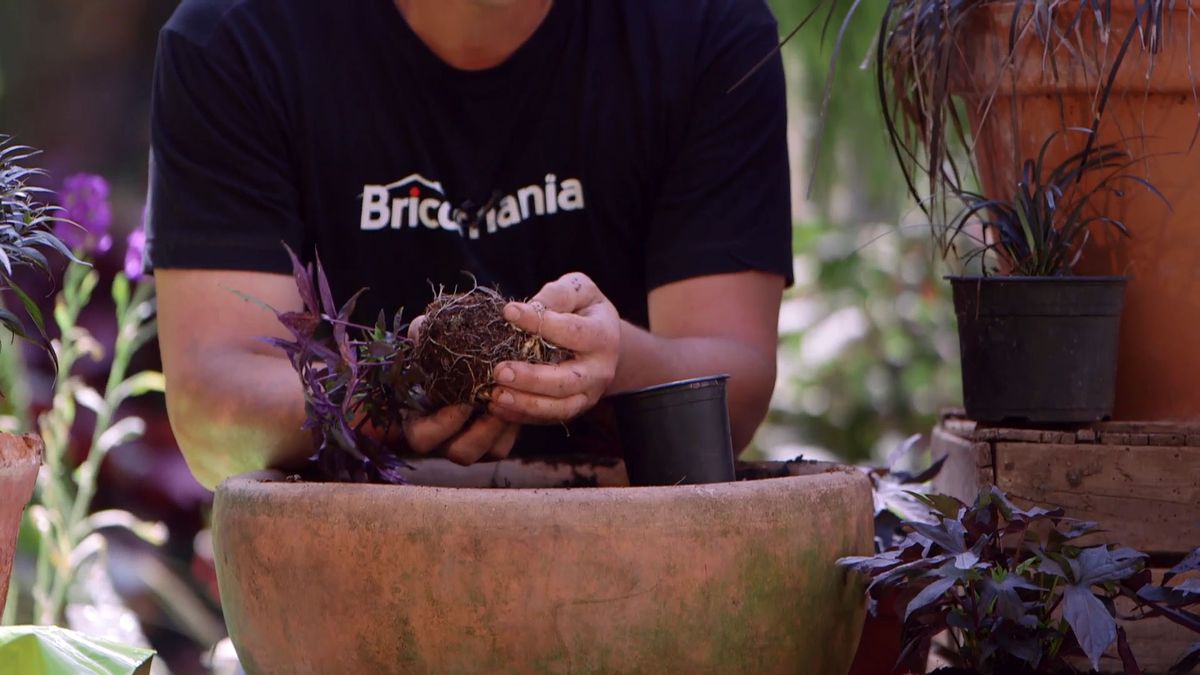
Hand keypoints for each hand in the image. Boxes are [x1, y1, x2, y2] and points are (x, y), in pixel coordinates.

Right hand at [402, 316, 519, 464]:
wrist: (474, 353)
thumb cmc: (444, 348)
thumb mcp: (432, 337)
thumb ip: (422, 334)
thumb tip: (420, 333)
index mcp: (421, 421)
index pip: (422, 438)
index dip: (440, 424)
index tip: (461, 401)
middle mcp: (446, 439)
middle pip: (461, 453)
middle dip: (481, 432)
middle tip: (495, 404)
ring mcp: (474, 442)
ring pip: (491, 451)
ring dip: (504, 427)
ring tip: (515, 400)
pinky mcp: (498, 439)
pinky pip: (508, 441)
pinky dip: (517, 423)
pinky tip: (523, 398)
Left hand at [489, 272, 619, 423]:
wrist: (605, 342)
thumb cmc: (585, 310)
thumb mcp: (580, 290)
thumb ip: (559, 294)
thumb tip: (531, 307)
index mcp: (603, 336)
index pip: (571, 331)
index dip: (539, 322)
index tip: (508, 312)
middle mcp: (600, 370)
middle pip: (566, 381)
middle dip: (531, 378)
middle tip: (499, 370)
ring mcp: (589, 394)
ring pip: (559, 408)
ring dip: (525, 404)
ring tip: (495, 395)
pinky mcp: (574, 409)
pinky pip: (548, 419)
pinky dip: (522, 416)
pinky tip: (497, 407)